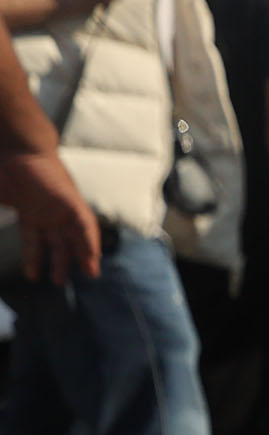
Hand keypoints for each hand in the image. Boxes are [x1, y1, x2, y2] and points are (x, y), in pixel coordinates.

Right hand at [0, 151, 99, 282]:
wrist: (19, 150)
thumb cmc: (5, 173)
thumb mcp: (0, 201)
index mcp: (30, 213)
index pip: (35, 241)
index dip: (35, 258)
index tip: (33, 276)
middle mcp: (48, 213)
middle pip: (58, 242)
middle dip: (61, 262)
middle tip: (60, 283)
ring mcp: (61, 208)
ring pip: (76, 236)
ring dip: (83, 255)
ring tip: (89, 274)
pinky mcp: (72, 201)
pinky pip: (85, 224)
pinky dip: (90, 240)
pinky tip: (94, 256)